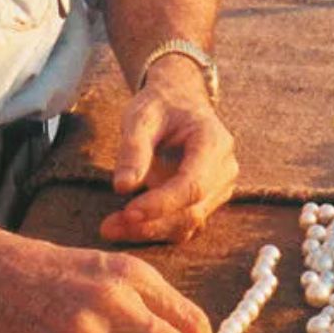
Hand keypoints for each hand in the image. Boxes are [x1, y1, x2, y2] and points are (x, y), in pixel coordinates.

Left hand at [100, 53, 237, 243]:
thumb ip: (133, 149)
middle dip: (150, 223)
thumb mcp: (141, 117)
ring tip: (111, 228)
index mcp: (214, 142)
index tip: (128, 212)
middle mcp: (224, 170)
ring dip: (149, 231)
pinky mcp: (206, 202)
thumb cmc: (160, 106)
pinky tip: (125, 226)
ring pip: (188, 223)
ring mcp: (219, 189)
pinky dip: (154, 229)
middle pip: (192, 210)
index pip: (193, 184)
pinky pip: (183, 224)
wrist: (178, 101)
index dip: (162, 203)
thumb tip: (122, 187)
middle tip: (109, 228)